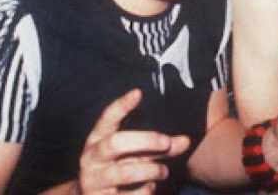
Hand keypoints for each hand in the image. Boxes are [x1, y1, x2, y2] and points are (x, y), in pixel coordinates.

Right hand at [75, 88, 189, 193]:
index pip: (107, 118)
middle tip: (167, 142)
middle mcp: (91, 158)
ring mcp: (93, 181)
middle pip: (115, 143)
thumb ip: (159, 146)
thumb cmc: (117, 168)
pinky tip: (151, 187)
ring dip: (151, 170)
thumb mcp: (134, 154)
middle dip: (145, 140)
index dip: (121, 106)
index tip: (138, 93)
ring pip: (124, 173)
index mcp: (97, 139)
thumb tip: (186, 140)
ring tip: (164, 171)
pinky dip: (144, 191)